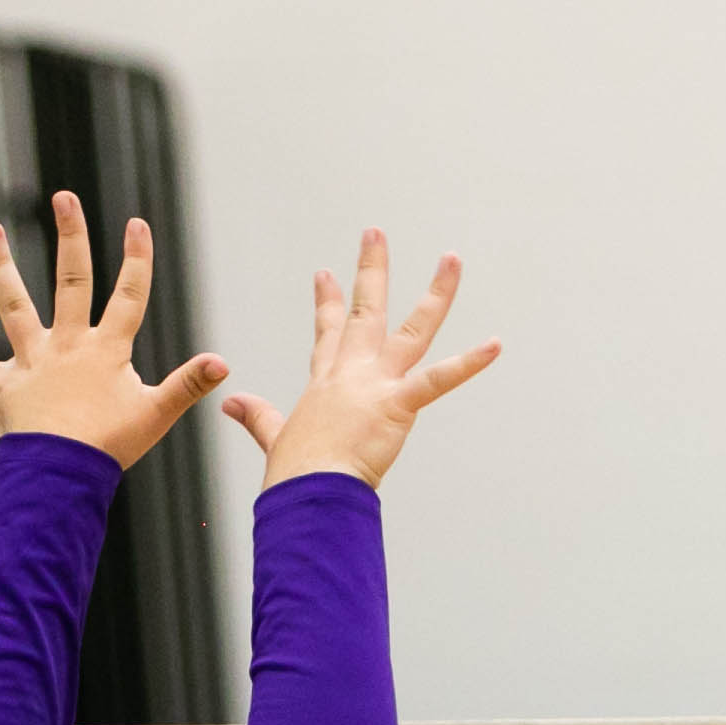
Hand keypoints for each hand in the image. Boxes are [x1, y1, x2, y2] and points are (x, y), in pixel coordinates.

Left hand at [0, 191, 227, 469]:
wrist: (61, 475)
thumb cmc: (110, 448)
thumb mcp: (156, 415)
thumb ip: (187, 385)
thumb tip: (221, 363)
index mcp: (106, 350)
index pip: (127, 297)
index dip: (136, 261)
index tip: (136, 224)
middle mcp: (67, 345)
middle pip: (71, 282)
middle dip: (71, 237)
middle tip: (64, 197)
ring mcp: (32, 362)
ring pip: (14, 304)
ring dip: (0, 265)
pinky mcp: (2, 386)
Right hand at [220, 229, 498, 488]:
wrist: (309, 491)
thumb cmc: (294, 474)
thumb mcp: (274, 437)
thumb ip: (257, 417)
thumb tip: (230, 402)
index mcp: (325, 382)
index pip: (328, 334)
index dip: (327, 303)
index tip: (325, 274)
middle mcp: (351, 372)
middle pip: (365, 310)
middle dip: (371, 269)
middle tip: (375, 234)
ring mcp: (376, 384)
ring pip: (413, 329)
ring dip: (436, 294)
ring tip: (452, 260)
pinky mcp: (397, 404)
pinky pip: (439, 380)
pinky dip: (468, 364)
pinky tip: (494, 345)